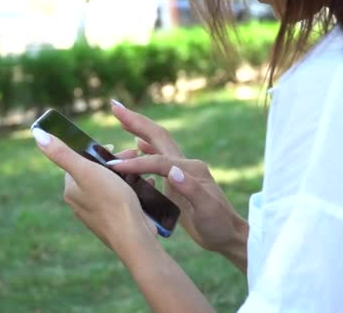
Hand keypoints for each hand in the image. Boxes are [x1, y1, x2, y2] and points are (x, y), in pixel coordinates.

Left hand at [31, 128, 156, 252]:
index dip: (95, 151)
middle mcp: (81, 202)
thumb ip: (62, 153)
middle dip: (114, 161)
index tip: (112, 147)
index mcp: (71, 190)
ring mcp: (98, 212)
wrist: (133, 237)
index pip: (78, 161)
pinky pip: (122, 197)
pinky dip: (132, 187)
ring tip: (140, 167)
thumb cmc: (111, 202)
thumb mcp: (86, 171)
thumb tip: (37, 135)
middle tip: (132, 155)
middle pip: (95, 172)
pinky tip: (145, 183)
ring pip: (110, 184)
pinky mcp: (115, 219)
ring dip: (125, 172)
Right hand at [108, 101, 247, 264]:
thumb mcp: (207, 210)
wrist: (229, 234)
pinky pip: (157, 157)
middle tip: (115, 107)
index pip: (158, 161)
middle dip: (135, 121)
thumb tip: (172, 171)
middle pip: (157, 136)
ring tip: (121, 119)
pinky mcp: (177, 179)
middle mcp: (185, 164)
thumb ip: (191, 189)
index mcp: (190, 169)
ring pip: (157, 143)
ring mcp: (181, 170)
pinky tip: (137, 145)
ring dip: (138, 129)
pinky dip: (145, 147)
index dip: (135, 162)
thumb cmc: (219, 225)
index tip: (114, 166)